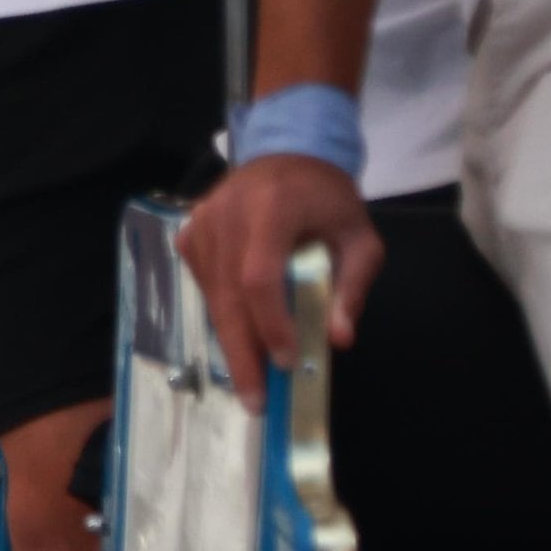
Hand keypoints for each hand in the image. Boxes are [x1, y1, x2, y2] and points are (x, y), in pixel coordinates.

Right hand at [174, 155, 381, 404]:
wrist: (289, 150)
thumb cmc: (327, 199)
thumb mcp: (360, 238)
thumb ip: (352, 286)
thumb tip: (339, 340)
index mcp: (273, 209)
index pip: (260, 277)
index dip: (270, 324)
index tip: (288, 362)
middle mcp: (227, 213)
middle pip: (227, 295)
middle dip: (243, 353)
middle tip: (257, 400)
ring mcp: (202, 221)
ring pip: (211, 295)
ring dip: (231, 340)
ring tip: (251, 380)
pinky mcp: (190, 230)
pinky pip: (202, 283)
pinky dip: (220, 312)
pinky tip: (239, 331)